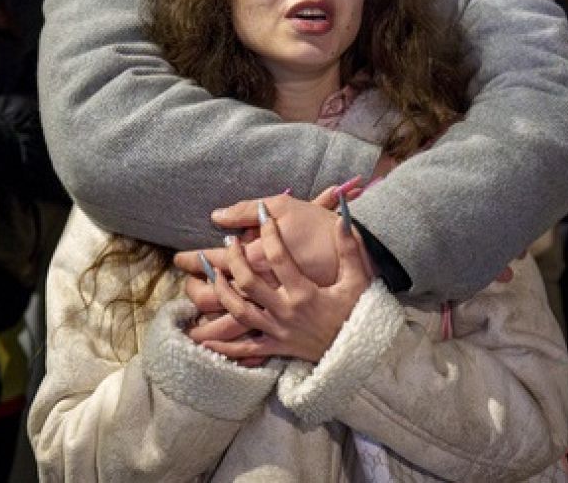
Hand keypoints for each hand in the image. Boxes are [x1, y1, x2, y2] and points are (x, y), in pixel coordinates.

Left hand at [198, 202, 370, 363]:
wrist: (362, 352)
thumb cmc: (359, 312)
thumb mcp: (357, 278)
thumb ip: (348, 247)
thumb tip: (344, 217)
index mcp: (304, 292)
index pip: (279, 256)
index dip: (269, 232)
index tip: (264, 215)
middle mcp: (286, 311)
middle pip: (249, 282)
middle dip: (234, 258)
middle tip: (228, 241)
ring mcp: (278, 331)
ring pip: (239, 312)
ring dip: (221, 292)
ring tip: (210, 274)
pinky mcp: (276, 348)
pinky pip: (244, 349)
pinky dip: (223, 344)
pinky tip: (204, 337)